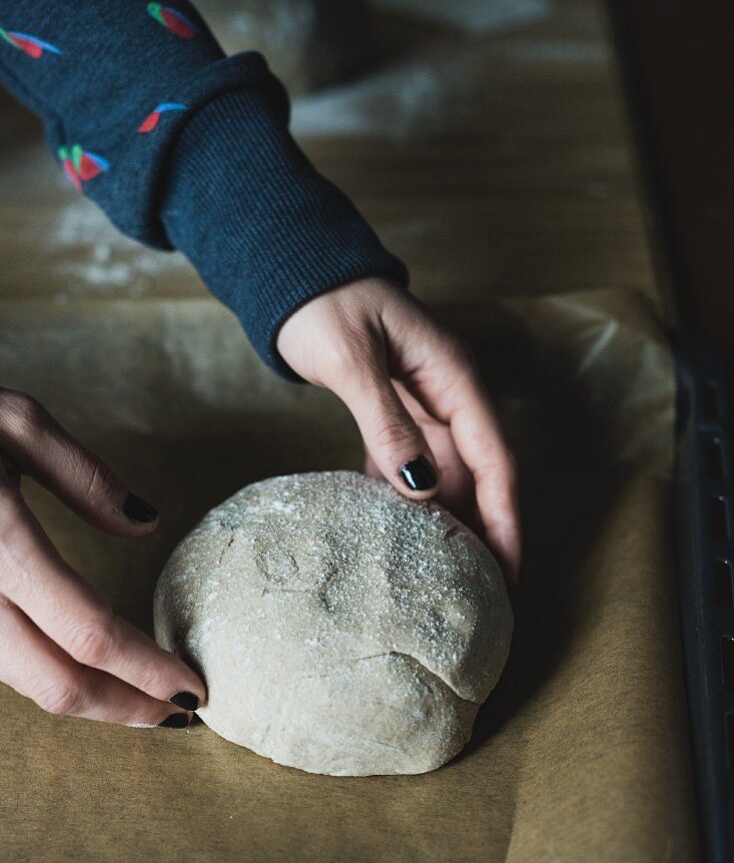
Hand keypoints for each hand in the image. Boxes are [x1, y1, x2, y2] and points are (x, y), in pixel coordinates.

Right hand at [0, 390, 204, 726]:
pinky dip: (43, 674)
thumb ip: (85, 476)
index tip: (192, 687)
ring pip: (20, 683)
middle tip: (174, 712)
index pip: (88, 632)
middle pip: (54, 684)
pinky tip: (79, 667)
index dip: (146, 669)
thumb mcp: (14, 420)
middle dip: (124, 708)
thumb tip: (146, 521)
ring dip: (87, 699)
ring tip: (138, 694)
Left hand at [277, 278, 520, 583]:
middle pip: (478, 475)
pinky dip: (408, 500)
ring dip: (448, 521)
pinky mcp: (394, 411)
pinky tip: (400, 536)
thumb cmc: (324, 304)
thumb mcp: (353, 362)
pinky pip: (410, 464)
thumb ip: (386, 423)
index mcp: (453, 377)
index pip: (494, 460)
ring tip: (447, 575)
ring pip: (446, 475)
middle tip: (482, 590)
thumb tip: (419, 487)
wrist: (295, 272)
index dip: (505, 518)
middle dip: (484, 531)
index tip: (509, 569)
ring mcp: (422, 404)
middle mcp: (448, 394)